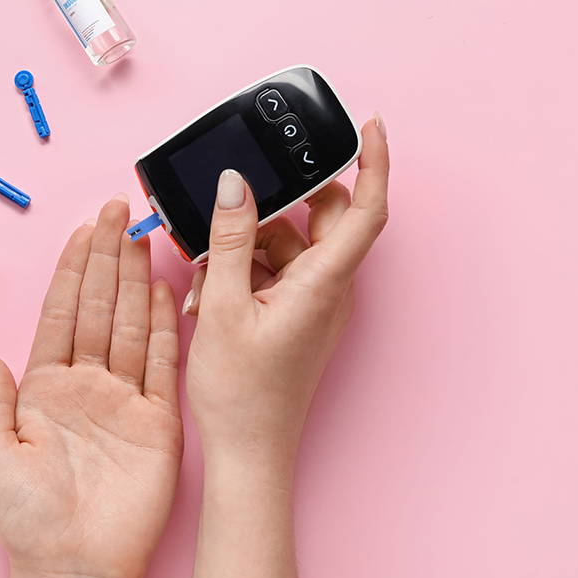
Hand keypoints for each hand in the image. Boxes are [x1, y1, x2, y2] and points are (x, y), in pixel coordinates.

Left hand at [0, 197, 182, 577]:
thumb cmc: (28, 519)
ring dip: (136, 279)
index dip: (72, 270)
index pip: (62, 314)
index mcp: (45, 388)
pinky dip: (164, 327)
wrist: (75, 565)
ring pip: (130, 326)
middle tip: (118, 210)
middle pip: (98, 308)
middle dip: (107, 257)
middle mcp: (87, 386)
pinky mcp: (159, 422)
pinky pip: (163, 364)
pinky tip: (164, 291)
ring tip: (142, 235)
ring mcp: (125, 401)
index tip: (83, 230)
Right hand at [186, 115, 388, 577]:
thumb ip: (229, 240)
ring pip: (289, 245)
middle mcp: (328, 289)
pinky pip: (276, 272)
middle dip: (276, 207)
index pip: (365, 209)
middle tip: (234, 207)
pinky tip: (208, 291)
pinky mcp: (296, 316)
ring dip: (247, 246)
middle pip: (319, 220)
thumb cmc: (240, 394)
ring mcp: (313, 303)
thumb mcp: (221, 306)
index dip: (373, 162)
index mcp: (323, 282)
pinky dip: (245, 271)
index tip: (369, 124)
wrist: (248, 454)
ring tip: (204, 273)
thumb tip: (233, 184)